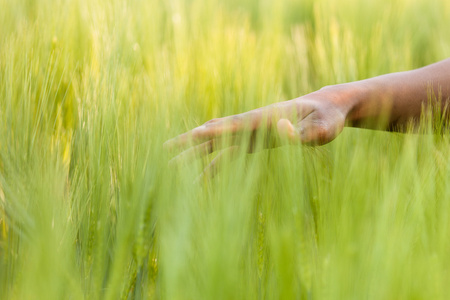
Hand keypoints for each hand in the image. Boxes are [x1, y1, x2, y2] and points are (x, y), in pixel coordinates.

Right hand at [164, 89, 349, 179]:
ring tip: (173, 166)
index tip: (194, 134)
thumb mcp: (321, 128)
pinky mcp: (256, 141)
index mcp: (266, 119)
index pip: (236, 125)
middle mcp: (253, 124)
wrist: (327, 108)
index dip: (216, 131)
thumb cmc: (327, 119)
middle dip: (191, 142)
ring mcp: (252, 133)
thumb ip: (301, 132)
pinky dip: (215, 164)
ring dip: (196, 154)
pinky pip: (230, 154)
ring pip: (218, 145)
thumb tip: (280, 128)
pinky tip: (203, 176)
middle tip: (164, 150)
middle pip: (217, 133)